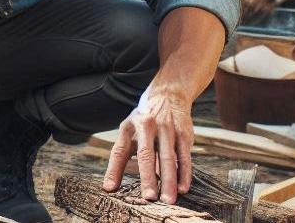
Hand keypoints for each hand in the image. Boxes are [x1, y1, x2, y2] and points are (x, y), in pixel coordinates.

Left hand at [103, 89, 194, 203]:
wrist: (169, 95)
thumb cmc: (143, 120)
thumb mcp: (128, 131)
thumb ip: (120, 157)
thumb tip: (109, 187)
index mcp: (130, 126)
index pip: (120, 151)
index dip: (115, 170)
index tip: (111, 189)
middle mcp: (148, 126)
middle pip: (147, 155)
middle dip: (148, 177)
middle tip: (149, 198)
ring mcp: (168, 129)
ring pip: (169, 158)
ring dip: (169, 180)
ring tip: (168, 200)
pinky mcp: (184, 134)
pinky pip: (185, 156)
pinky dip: (184, 173)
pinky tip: (182, 188)